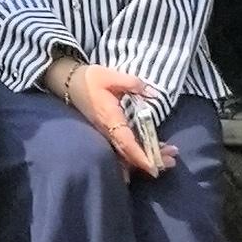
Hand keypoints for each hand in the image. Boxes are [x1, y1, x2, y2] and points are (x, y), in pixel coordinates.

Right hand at [53, 59, 172, 173]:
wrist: (69, 83)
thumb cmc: (89, 79)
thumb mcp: (110, 76)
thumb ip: (132, 83)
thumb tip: (152, 92)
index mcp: (109, 118)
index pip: (126, 142)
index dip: (140, 155)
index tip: (155, 165)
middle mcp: (108, 131)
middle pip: (130, 154)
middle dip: (152, 160)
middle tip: (172, 160)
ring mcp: (108, 134)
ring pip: (128, 154)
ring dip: (148, 158)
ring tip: (169, 157)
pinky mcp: (109, 133)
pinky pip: (125, 149)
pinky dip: (140, 154)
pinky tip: (154, 152)